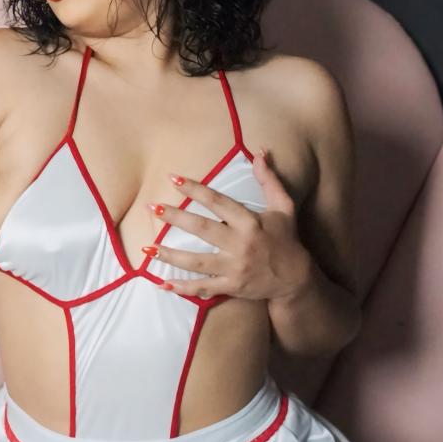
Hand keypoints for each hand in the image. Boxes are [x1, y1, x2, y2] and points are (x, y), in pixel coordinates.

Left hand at [145, 150, 310, 301]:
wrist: (295, 278)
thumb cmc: (286, 238)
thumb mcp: (284, 207)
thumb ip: (269, 180)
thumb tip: (260, 153)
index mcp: (250, 223)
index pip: (217, 202)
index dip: (194, 189)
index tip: (172, 179)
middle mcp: (240, 245)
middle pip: (202, 229)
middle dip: (175, 218)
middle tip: (151, 208)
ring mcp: (234, 269)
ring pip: (197, 262)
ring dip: (170, 256)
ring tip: (147, 249)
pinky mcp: (231, 287)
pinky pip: (203, 288)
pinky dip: (182, 288)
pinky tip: (162, 284)